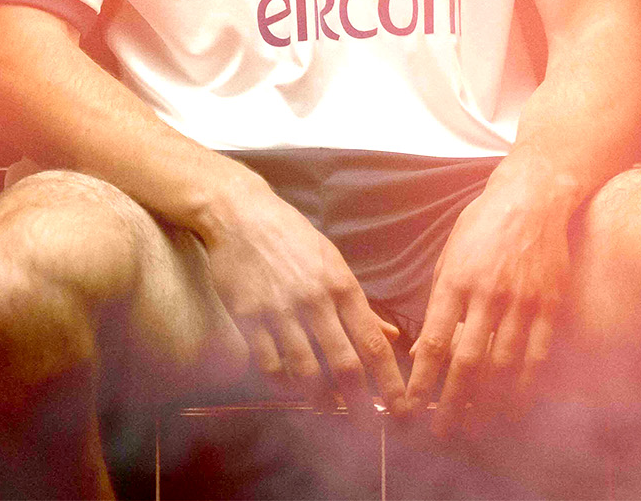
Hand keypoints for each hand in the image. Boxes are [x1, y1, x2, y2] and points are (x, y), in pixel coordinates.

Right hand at [197, 175, 405, 414]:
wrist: (238, 213)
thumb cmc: (290, 237)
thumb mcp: (332, 261)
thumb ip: (360, 304)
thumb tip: (391, 337)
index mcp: (341, 286)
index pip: (373, 345)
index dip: (390, 383)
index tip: (402, 409)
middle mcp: (314, 301)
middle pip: (345, 365)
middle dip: (361, 404)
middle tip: (369, 427)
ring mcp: (280, 309)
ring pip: (307, 370)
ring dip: (322, 398)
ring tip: (329, 409)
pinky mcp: (248, 315)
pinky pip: (269, 362)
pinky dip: (282, 383)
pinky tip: (290, 388)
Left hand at [399, 167, 573, 435]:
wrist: (529, 202)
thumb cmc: (479, 229)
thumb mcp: (447, 259)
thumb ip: (438, 305)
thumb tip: (424, 351)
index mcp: (454, 283)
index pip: (436, 340)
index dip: (423, 378)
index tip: (411, 404)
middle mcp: (487, 296)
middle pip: (469, 361)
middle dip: (453, 402)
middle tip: (442, 431)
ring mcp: (522, 303)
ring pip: (504, 364)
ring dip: (489, 402)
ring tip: (475, 428)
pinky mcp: (550, 307)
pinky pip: (537, 355)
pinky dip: (525, 384)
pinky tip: (514, 406)